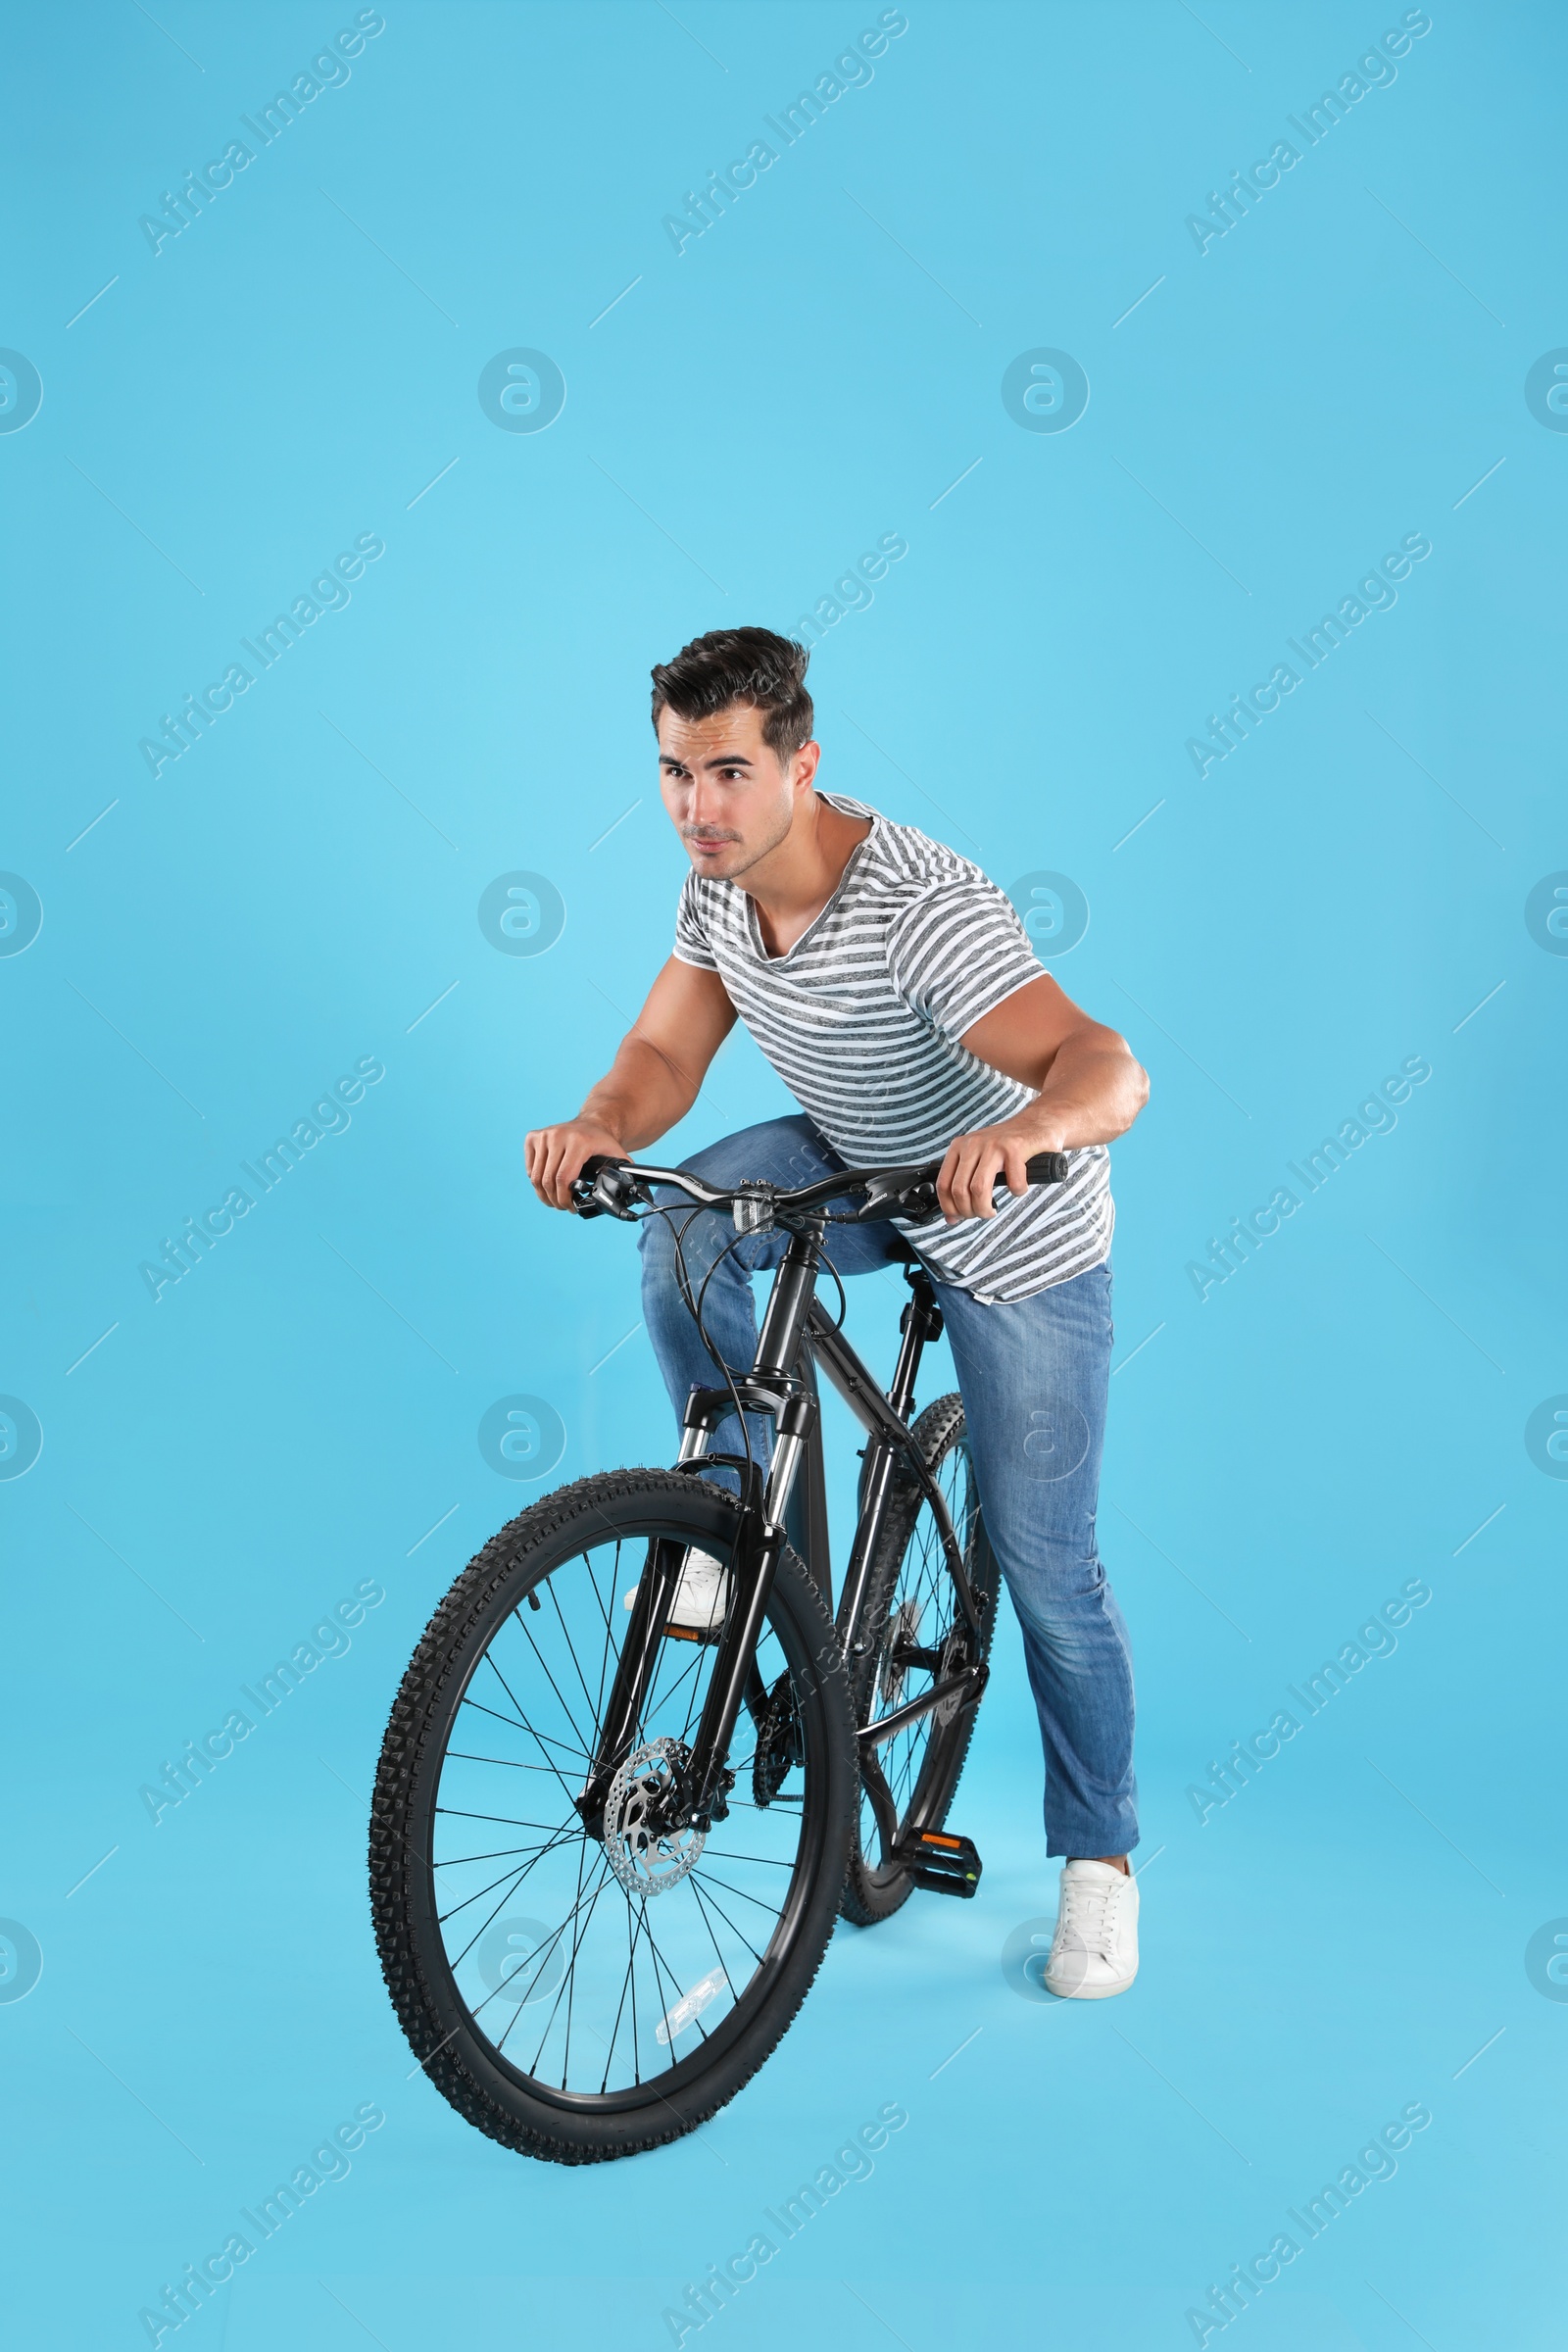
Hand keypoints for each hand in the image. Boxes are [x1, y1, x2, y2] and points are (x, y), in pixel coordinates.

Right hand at [525, 1116, 628, 1210]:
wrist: (592, 1122)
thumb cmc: (603, 1142)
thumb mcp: (617, 1156)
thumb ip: (625, 1173)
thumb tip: (633, 1192)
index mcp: (578, 1142)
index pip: (563, 1178)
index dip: (565, 1199)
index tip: (570, 1207)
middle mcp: (558, 1136)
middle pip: (548, 1180)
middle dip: (555, 1200)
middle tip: (562, 1207)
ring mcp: (544, 1135)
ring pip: (536, 1176)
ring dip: (543, 1194)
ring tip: (553, 1200)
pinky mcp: (533, 1137)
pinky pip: (530, 1167)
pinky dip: (536, 1180)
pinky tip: (547, 1184)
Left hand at [936, 1119, 1060, 1223]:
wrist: (1035, 1124)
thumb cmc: (1006, 1147)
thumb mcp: (977, 1161)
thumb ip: (963, 1186)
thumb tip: (951, 1218)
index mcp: (959, 1147)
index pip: (943, 1184)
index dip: (949, 1207)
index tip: (959, 1216)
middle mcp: (973, 1144)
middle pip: (959, 1190)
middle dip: (968, 1211)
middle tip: (980, 1213)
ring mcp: (993, 1145)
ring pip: (979, 1188)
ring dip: (985, 1208)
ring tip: (992, 1210)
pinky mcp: (1015, 1148)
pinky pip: (1012, 1183)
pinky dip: (1017, 1192)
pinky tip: (1018, 1188)